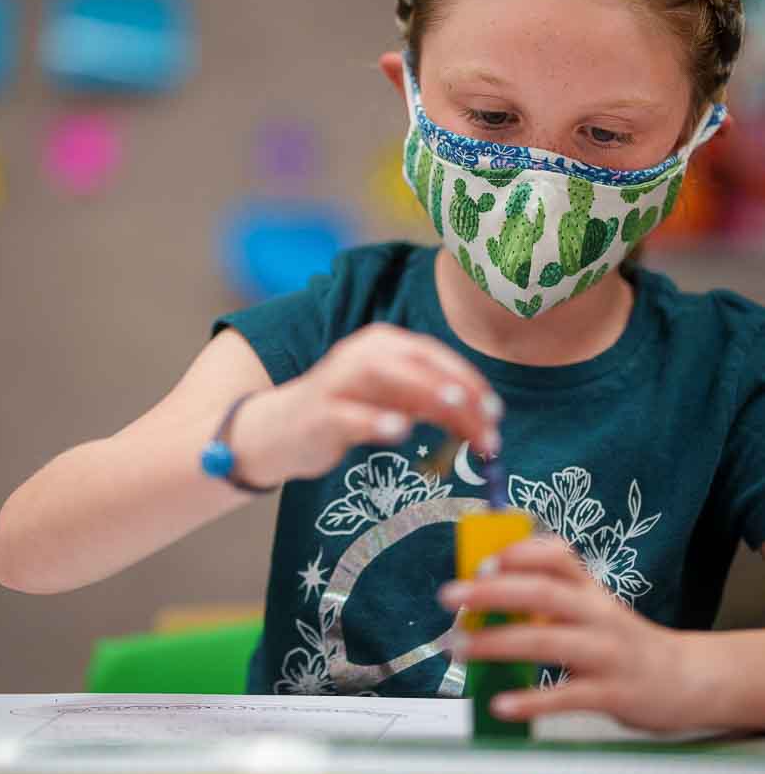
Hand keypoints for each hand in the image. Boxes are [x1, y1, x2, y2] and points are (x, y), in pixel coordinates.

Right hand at [231, 323, 503, 487]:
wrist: (277, 430)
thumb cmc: (344, 413)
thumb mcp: (389, 398)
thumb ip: (428, 400)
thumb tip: (482, 418)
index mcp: (382, 344)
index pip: (435, 355)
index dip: (470, 381)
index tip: (496, 412)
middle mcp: (361, 354)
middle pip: (418, 366)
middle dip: (459, 395)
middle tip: (489, 430)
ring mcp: (337, 382)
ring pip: (386, 380)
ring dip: (426, 395)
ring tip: (458, 412)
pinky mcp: (318, 413)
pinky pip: (348, 415)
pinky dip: (374, 421)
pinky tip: (398, 430)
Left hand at [437, 535, 697, 732]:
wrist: (686, 680)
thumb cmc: (624, 643)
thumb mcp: (592, 608)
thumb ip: (549, 597)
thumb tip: (486, 588)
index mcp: (590, 591)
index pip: (557, 556)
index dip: (519, 553)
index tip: (483, 559)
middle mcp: (597, 615)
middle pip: (543, 594)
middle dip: (492, 592)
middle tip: (450, 596)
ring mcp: (606, 654)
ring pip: (547, 642)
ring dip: (497, 644)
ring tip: (459, 649)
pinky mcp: (612, 694)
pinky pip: (567, 696)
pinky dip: (531, 700)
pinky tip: (500, 704)